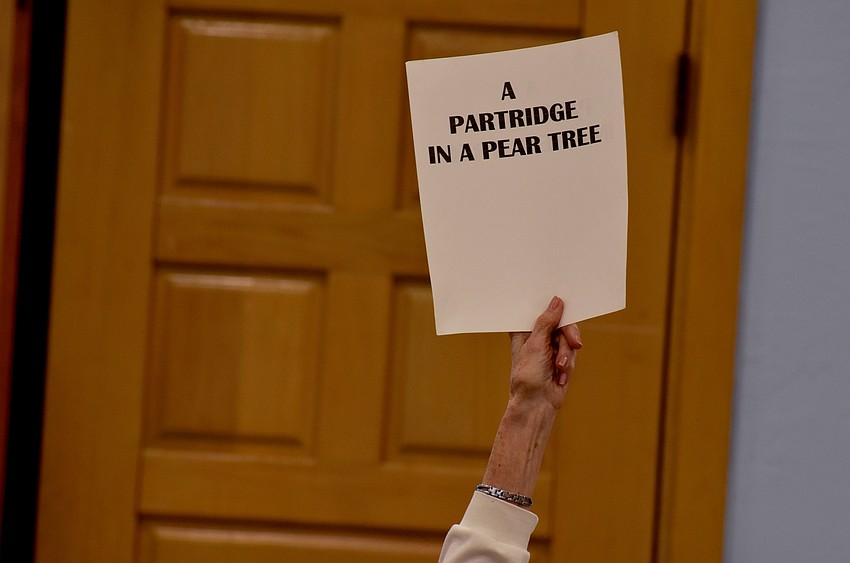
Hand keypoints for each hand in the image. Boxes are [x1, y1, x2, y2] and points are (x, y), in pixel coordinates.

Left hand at [508, 296, 581, 411]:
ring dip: (566, 355)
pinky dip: (568, 365)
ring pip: (569, 338)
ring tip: (559, 368)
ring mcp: (548, 347)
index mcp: (523, 330)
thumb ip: (546, 322)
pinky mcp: (560, 358)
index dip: (552, 306)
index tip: (566, 301)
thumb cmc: (528, 376)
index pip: (539, 310)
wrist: (538, 404)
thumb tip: (556, 302)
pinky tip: (559, 376)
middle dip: (567, 337)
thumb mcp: (535, 345)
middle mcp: (536, 336)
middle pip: (560, 323)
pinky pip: (572, 353)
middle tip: (575, 343)